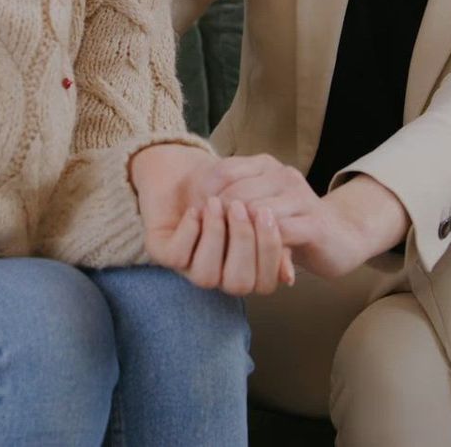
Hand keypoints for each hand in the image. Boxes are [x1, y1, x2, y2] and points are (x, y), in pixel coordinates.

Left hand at [133, 146, 293, 294]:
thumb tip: (289, 276)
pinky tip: (195, 211)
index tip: (267, 213)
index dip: (269, 251)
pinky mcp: (162, 252)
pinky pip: (177, 256)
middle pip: (239, 283)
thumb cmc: (227, 187)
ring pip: (206, 276)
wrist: (182, 168)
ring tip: (216, 203)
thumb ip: (273, 239)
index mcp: (244, 267)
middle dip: (243, 243)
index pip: (265, 282)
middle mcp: (218, 272)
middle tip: (240, 207)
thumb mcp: (256, 205)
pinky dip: (189, 231)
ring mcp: (189, 266)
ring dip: (214, 236)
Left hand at [216, 159, 404, 279]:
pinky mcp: (315, 225)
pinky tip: (251, 258)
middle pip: (237, 193)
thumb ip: (234, 201)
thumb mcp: (258, 207)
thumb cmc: (291, 224)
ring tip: (225, 248)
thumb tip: (198, 209)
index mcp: (268, 166)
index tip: (197, 217)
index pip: (225, 172)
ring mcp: (301, 197)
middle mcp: (285, 176)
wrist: (341, 237)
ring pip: (255, 212)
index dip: (206, 196)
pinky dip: (260, 246)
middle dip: (217, 218)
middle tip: (206, 237)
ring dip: (235, 234)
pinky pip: (279, 232)